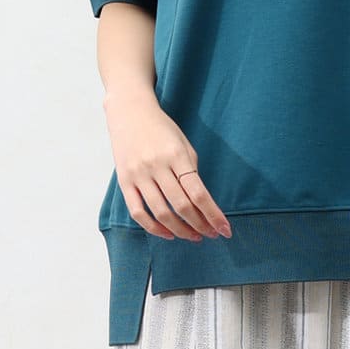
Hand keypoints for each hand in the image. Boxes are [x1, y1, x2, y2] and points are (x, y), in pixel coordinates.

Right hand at [103, 92, 231, 241]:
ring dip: (180, 230)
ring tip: (193, 236)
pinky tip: (168, 233)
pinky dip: (153, 228)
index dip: (213, 215)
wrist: (130, 111)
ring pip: (161, 213)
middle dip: (200, 225)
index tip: (225, 230)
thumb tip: (201, 205)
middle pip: (182, 206)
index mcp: (177, 155)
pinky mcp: (124, 181)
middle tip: (211, 235)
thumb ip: (191, 173)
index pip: (199, 193)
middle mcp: (157, 166)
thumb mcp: (183, 145)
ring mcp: (139, 175)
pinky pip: (138, 212)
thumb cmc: (162, 129)